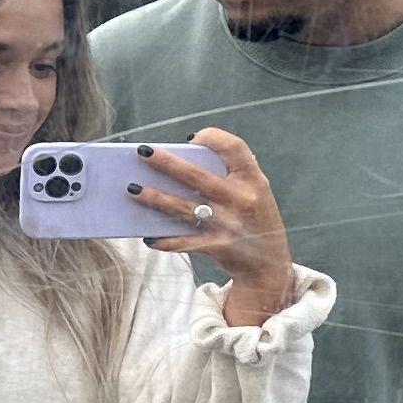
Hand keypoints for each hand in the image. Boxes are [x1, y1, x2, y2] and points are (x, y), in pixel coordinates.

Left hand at [144, 125, 300, 323]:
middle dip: (166, 162)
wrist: (270, 264)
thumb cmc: (255, 217)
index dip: (212, 137)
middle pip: (197, 176)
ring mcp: (228, 225)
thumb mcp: (256, 190)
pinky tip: (148, 235)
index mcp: (253, 180)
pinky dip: (165, 240)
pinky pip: (184, 243)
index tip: (192, 138)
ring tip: (132, 189)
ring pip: (183, 208)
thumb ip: (233, 171)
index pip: (234, 148)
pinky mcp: (217, 247)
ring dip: (155, 198)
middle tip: (142, 151)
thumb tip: (188, 153)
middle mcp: (240, 199)